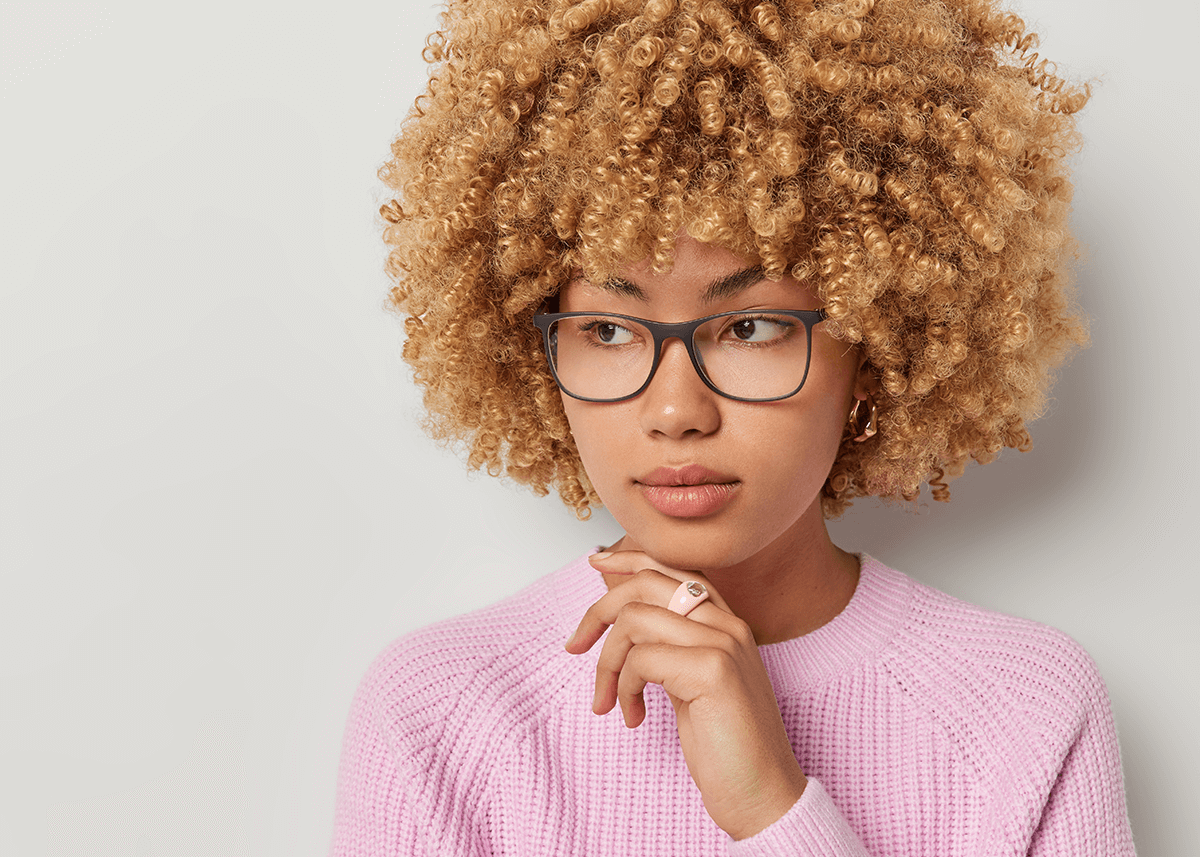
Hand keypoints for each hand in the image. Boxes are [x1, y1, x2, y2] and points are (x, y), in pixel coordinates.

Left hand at [565, 549, 807, 840]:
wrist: (762, 795)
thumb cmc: (726, 745)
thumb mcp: (690, 682)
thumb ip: (667, 643)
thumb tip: (621, 612)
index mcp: (726, 622)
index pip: (672, 568)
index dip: (628, 559)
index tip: (594, 561)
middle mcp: (728, 623)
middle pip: (646, 584)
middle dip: (597, 612)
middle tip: (575, 648)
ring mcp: (723, 642)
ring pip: (634, 621)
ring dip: (606, 664)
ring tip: (608, 701)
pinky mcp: (712, 670)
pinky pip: (640, 660)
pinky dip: (622, 689)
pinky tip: (635, 717)